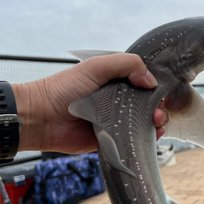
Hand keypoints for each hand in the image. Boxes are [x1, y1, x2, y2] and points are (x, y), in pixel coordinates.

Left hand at [15, 53, 168, 153]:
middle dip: (158, 108)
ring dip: (155, 123)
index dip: (154, 88)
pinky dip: (144, 138)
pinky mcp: (110, 139)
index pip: (142, 83)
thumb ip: (126, 65)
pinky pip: (131, 139)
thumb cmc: (64, 88)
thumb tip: (151, 81)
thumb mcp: (97, 67)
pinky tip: (152, 135)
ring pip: (142, 122)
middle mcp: (115, 101)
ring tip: (156, 122)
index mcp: (113, 81)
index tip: (161, 93)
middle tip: (158, 112)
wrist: (41, 117)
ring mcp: (114, 120)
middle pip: (146, 104)